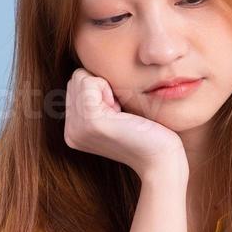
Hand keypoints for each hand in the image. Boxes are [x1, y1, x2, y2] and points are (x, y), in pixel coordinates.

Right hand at [62, 68, 185, 179]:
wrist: (161, 158)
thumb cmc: (148, 133)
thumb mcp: (116, 114)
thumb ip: (97, 98)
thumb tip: (86, 73)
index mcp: (73, 131)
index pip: (76, 84)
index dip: (101, 90)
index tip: (119, 114)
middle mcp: (70, 131)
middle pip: (76, 79)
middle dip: (101, 87)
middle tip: (121, 115)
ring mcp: (77, 128)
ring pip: (81, 77)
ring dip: (106, 89)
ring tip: (121, 115)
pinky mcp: (91, 121)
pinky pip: (90, 81)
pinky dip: (108, 89)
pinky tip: (121, 114)